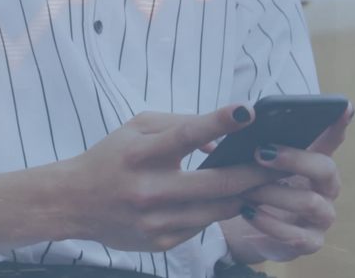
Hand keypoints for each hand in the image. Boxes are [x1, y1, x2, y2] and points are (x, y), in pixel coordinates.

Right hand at [58, 105, 286, 252]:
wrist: (73, 202)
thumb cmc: (110, 157)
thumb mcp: (136, 128)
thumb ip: (179, 124)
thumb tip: (221, 139)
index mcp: (140, 154)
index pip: (185, 135)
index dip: (218, 121)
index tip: (247, 111)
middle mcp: (149, 190)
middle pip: (217, 182)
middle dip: (254, 171)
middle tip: (280, 161)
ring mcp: (156, 221)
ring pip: (218, 208)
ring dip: (243, 194)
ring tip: (261, 181)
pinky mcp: (161, 242)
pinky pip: (203, 225)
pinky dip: (216, 210)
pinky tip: (225, 200)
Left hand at [222, 104, 353, 262]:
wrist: (241, 230)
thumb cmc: (251, 187)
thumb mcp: (250, 163)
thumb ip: (251, 143)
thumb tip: (236, 118)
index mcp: (312, 162)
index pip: (331, 139)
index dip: (338, 124)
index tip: (344, 106)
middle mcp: (325, 188)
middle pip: (325, 168)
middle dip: (294, 158)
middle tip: (260, 152)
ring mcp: (321, 216)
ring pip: (310, 202)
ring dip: (275, 194)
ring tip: (246, 189)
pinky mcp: (310, 242)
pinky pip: (297, 236)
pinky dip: (270, 223)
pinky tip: (249, 212)